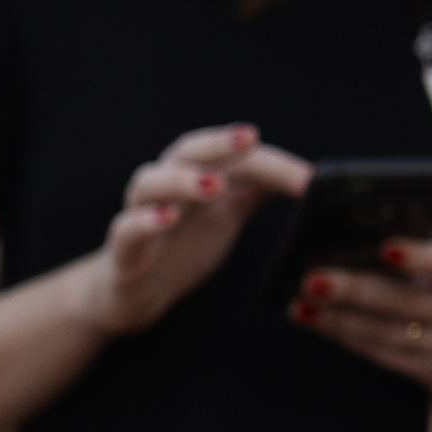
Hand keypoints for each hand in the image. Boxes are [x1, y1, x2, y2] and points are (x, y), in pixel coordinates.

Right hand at [82, 126, 293, 336]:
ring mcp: (140, 215)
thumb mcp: (228, 214)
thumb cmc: (181, 245)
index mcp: (196, 174)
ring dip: (181, 180)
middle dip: (217, 143)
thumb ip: (258, 188)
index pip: (235, 157)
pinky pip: (127, 230)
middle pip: (186, 151)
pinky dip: (145, 222)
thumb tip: (309, 174)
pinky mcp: (122, 251)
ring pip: (150, 183)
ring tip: (213, 185)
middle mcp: (167, 187)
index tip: (308, 179)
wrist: (133, 293)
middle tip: (249, 138)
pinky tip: (166, 220)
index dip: (271, 163)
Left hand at [296, 233, 431, 401]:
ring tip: (301, 306)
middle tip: (311, 280)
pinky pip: (384, 356)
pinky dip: (349, 338)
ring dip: (338, 321)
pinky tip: (320, 325)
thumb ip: (430, 257)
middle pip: (405, 303)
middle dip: (353, 291)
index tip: (387, 250)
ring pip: (387, 334)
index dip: (422, 258)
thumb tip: (356, 249)